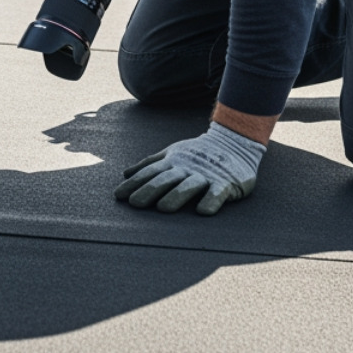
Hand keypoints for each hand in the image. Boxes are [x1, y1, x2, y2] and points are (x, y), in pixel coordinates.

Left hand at [113, 123, 264, 214]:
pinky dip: (211, 200)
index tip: (118, 195)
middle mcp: (187, 168)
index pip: (150, 173)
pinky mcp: (226, 183)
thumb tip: (125, 173)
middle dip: (149, 190)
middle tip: (135, 203)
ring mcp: (206, 175)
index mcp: (173, 162)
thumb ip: (150, 164)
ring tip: (163, 208)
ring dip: (176, 196)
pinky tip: (203, 211)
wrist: (234, 142)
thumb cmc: (198, 153)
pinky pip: (218, 193)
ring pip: (189, 185)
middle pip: (166, 179)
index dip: (134, 183)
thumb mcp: (172, 154)